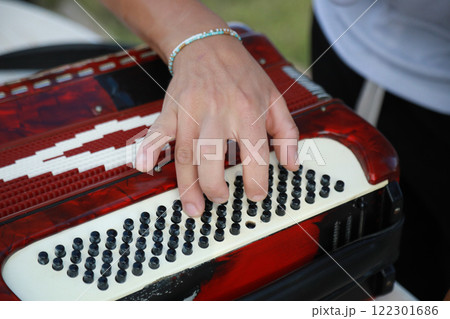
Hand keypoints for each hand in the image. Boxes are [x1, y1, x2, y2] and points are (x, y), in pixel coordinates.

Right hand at [136, 35, 298, 215]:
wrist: (209, 46)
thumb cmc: (244, 75)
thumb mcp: (274, 99)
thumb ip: (287, 133)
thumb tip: (292, 165)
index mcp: (249, 112)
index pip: (254, 154)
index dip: (256, 181)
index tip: (255, 195)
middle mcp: (219, 112)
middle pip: (212, 156)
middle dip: (214, 186)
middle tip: (220, 199)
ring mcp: (191, 111)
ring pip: (185, 153)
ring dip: (187, 184)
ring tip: (193, 207)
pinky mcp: (171, 109)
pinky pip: (158, 131)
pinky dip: (149, 149)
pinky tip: (145, 166)